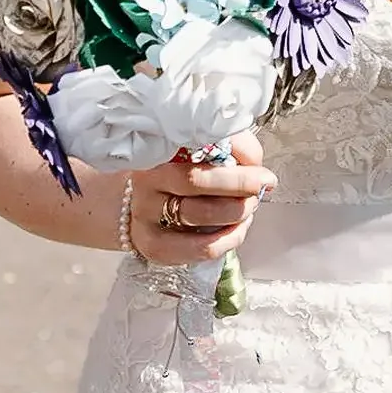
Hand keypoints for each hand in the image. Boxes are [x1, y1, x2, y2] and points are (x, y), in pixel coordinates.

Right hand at [125, 132, 277, 265]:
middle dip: (240, 183)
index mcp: (159, 150)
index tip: (258, 162)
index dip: (235, 152)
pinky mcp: (154, 246)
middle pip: (196, 180)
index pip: (199, 144)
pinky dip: (228, 239)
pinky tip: (238, 228)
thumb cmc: (173, 173)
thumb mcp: (194, 152)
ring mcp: (147, 216)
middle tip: (262, 184)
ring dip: (237, 211)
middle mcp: (148, 181)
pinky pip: (200, 248)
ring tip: (250, 205)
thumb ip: (228, 147)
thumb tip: (255, 161)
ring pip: (201, 214)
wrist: (129, 204)